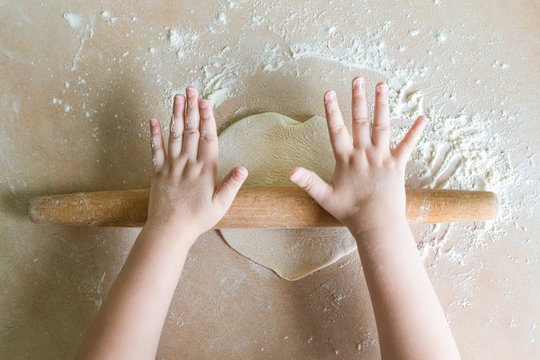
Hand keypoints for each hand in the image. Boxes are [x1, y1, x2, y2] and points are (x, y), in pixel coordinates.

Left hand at [145, 86, 247, 241]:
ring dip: (176, 114)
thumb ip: (231, 185)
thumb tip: (244, 168)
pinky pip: (155, 149)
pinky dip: (154, 134)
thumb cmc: (198, 219)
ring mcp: (171, 166)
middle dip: (192, 108)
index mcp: (205, 170)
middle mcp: (187, 163)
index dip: (207, 118)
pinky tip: (153, 120)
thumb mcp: (220, 205)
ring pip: (174, 135)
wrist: (169, 230)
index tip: (206, 102)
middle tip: (191, 89)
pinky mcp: (157, 172)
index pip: (207, 138)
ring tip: (177, 97)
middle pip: (191, 130)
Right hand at [290, 77, 426, 234]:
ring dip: (382, 105)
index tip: (329, 92)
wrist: (376, 223)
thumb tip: (291, 172)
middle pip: (360, 121)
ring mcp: (382, 157)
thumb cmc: (350, 212)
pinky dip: (415, 132)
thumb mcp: (325, 197)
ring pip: (382, 126)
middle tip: (358, 79)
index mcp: (346, 159)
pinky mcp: (397, 165)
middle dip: (358, 99)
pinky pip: (408, 146)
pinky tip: (422, 118)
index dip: (332, 111)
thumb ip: (308, 182)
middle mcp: (364, 153)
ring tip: (382, 86)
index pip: (336, 130)